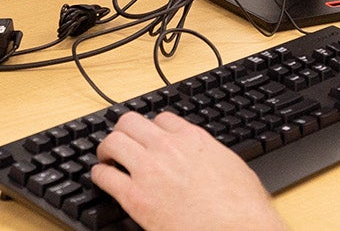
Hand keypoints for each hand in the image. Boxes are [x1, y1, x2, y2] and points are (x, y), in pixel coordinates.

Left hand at [92, 112, 286, 230]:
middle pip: (130, 122)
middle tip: (121, 143)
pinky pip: (105, 176)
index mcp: (193, 139)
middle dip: (123, 131)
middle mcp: (167, 148)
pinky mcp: (135, 197)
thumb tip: (208, 157)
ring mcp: (148, 170)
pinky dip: (99, 175)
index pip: (162, 119)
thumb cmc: (241, 207)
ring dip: (106, 149)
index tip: (148, 136)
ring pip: (113, 142)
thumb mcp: (232, 166)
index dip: (152, 128)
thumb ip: (212, 155)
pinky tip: (102, 180)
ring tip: (107, 159)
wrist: (235, 230)